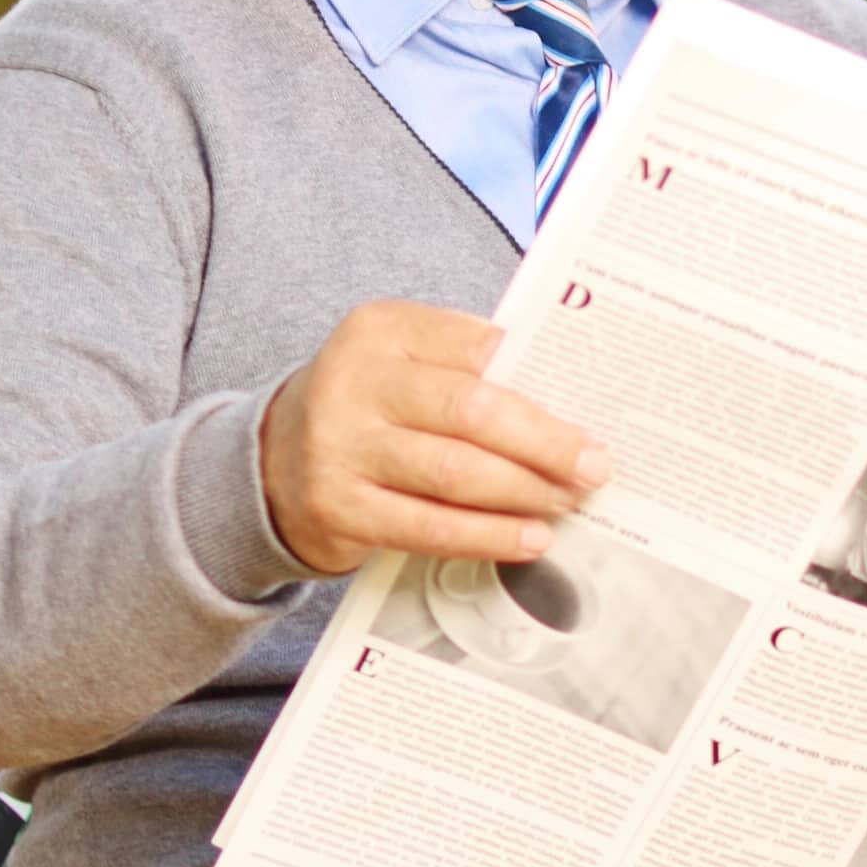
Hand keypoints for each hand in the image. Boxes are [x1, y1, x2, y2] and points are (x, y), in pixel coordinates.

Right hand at [255, 302, 607, 571]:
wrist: (272, 463)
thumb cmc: (369, 408)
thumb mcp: (405, 364)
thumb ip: (471, 369)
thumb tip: (570, 400)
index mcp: (381, 329)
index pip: (477, 347)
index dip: (540, 379)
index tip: (592, 407)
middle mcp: (354, 381)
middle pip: (472, 411)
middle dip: (546, 443)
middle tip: (594, 466)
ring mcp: (340, 447)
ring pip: (455, 474)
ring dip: (525, 492)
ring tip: (569, 502)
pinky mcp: (339, 508)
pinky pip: (428, 527)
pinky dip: (488, 535)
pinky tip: (530, 537)